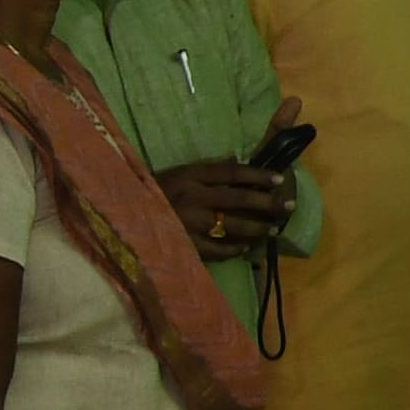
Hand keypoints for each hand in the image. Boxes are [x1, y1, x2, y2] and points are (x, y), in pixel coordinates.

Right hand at [158, 160, 298, 250]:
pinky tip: (246, 249)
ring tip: (273, 230)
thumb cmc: (153, 191)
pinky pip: (216, 249)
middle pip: (237, 198)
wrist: (121, 213)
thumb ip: (207, 168)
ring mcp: (187, 222)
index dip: (257, 175)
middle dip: (267, 203)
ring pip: (232, 225)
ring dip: (257, 228)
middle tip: (288, 206)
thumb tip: (235, 159)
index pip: (231, 172)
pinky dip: (234, 249)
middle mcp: (191, 196)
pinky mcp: (183, 244)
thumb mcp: (178, 173)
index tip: (280, 179)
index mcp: (190, 175)